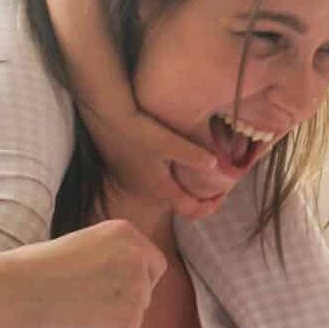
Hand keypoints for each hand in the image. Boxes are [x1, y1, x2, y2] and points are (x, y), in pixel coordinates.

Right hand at [10, 219, 166, 327]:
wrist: (14, 293)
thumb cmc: (35, 273)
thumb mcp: (82, 249)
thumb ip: (110, 263)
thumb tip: (129, 292)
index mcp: (124, 233)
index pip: (153, 265)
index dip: (137, 284)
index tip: (113, 297)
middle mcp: (136, 256)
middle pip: (145, 295)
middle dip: (120, 310)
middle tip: (83, 314)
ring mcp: (135, 288)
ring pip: (134, 322)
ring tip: (71, 324)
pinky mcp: (127, 320)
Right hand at [81, 96, 232, 219]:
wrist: (104, 117)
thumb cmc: (136, 130)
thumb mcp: (168, 142)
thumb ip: (192, 156)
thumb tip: (216, 165)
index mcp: (160, 188)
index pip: (191, 210)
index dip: (211, 206)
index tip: (224, 193)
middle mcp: (148, 190)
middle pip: (181, 203)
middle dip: (200, 196)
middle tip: (217, 182)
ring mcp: (137, 180)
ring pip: (169, 190)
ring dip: (186, 185)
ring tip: (201, 169)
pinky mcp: (130, 168)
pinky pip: (158, 179)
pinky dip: (174, 176)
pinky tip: (178, 157)